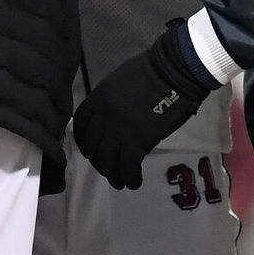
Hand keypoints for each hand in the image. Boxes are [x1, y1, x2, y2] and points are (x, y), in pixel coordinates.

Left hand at [73, 24, 209, 188]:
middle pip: (91, 146)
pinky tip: (134, 182)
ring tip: (120, 182)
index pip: (80, 125)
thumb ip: (109, 102)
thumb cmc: (151, 72)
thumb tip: (110, 119)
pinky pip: (127, 166)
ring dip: (112, 175)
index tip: (90, 149)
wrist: (173, 72)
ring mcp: (119, 129)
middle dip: (97, 161)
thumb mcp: (118, 83)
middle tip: (107, 168)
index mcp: (97, 98)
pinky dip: (130, 178)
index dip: (83, 140)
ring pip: (107, 160)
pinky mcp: (138, 141)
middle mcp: (103, 116)